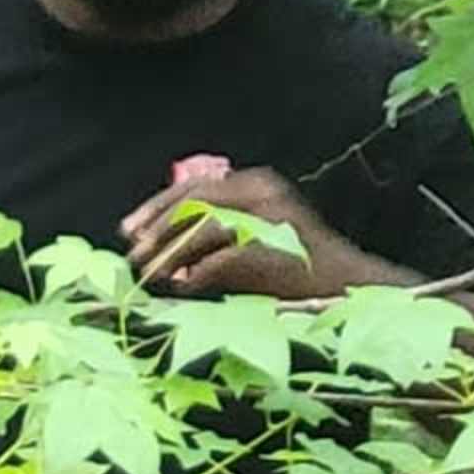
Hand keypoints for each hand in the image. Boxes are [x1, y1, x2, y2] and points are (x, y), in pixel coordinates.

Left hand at [120, 157, 355, 303]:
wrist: (344, 285)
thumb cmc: (292, 268)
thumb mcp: (250, 236)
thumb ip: (212, 231)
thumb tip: (158, 247)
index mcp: (256, 183)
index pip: (194, 187)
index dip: (155, 207)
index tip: (128, 230)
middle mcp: (263, 192)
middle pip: (195, 201)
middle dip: (157, 228)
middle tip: (132, 252)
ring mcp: (271, 216)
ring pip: (205, 227)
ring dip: (171, 253)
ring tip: (150, 275)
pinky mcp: (276, 246)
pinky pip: (224, 258)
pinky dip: (198, 275)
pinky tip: (183, 290)